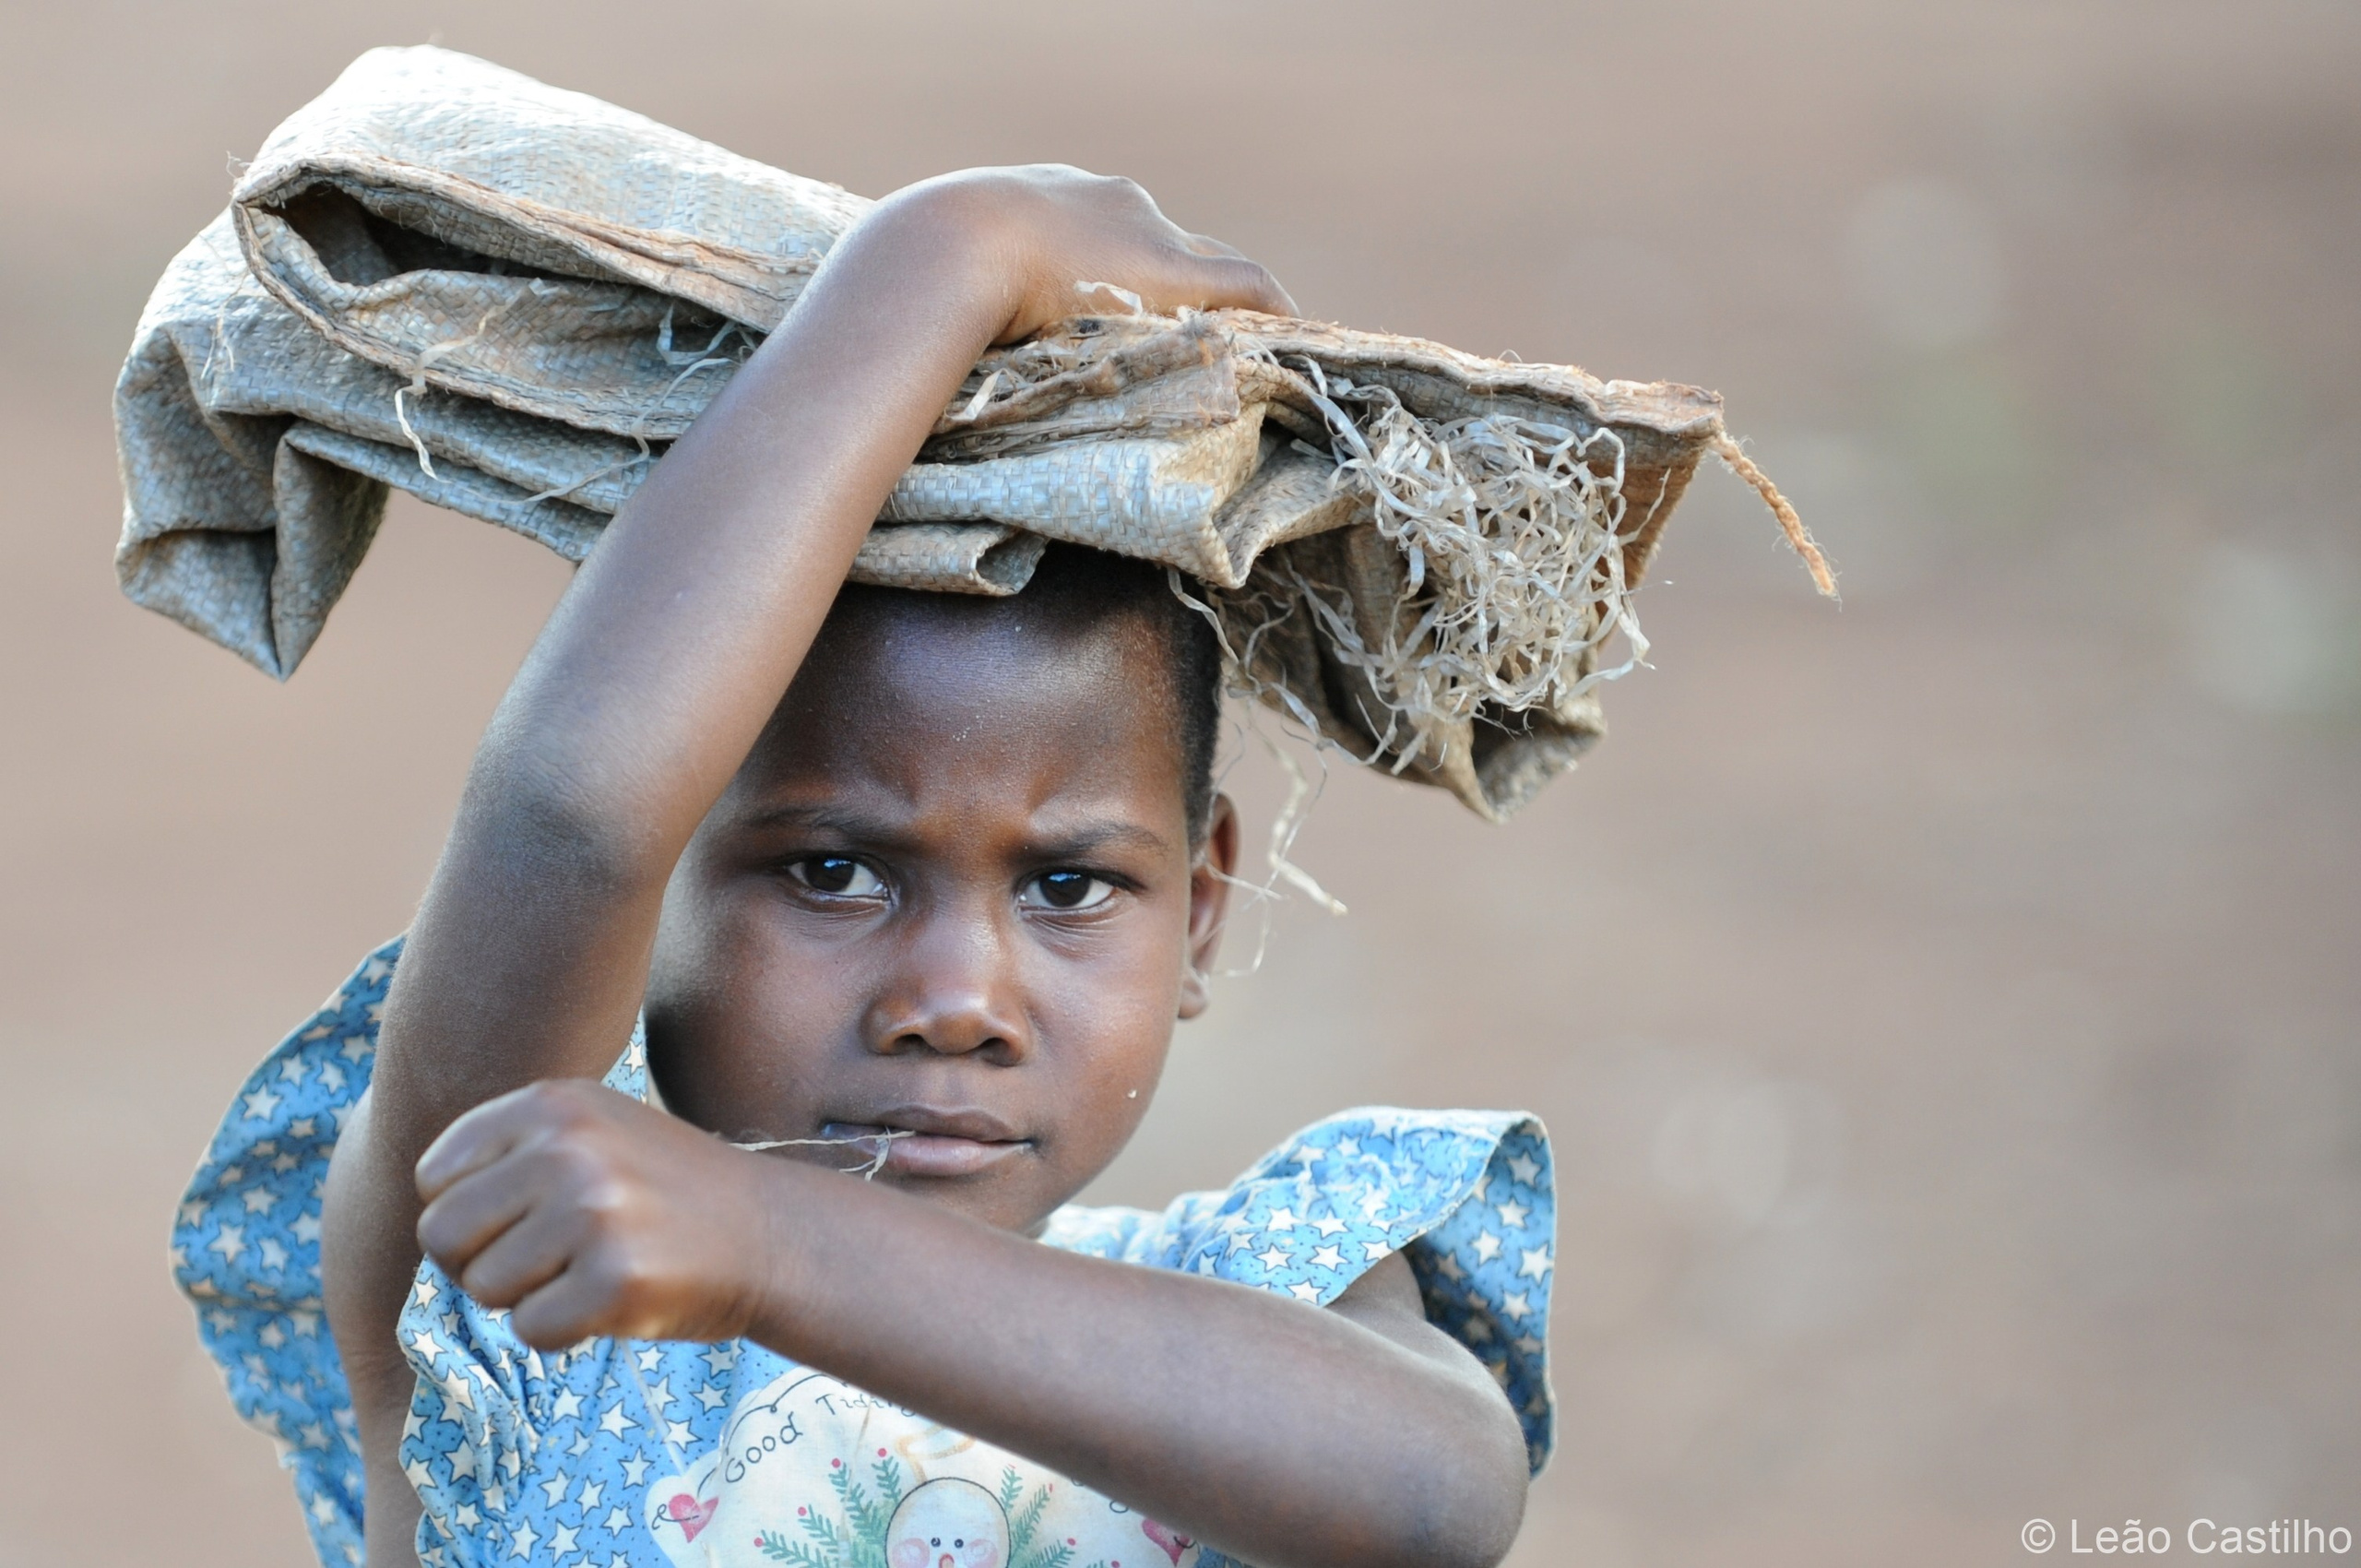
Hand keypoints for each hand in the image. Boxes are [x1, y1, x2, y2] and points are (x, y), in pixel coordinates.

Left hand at [413, 1079, 787, 1347]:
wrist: (771, 1233)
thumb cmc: (664, 1191)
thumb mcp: (591, 1131)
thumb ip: (507, 1151)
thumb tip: (424, 1209)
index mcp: (552, 1102)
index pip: (434, 1178)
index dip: (471, 1213)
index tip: (525, 1218)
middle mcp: (568, 1148)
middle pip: (442, 1236)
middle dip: (483, 1262)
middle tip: (549, 1259)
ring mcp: (594, 1212)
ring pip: (483, 1289)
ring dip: (529, 1297)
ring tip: (590, 1270)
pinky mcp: (617, 1279)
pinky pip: (531, 1331)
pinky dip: (565, 1331)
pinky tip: (616, 1299)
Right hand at [880, 164, 1295, 343]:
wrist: (941, 251)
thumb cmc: (912, 277)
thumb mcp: (921, 283)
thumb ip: (931, 311)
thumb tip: (884, 357)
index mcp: (1044, 201)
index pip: (1102, 234)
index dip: (1116, 278)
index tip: (1117, 317)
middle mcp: (1106, 202)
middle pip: (1164, 242)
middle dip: (1179, 289)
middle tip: (1188, 340)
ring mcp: (1147, 234)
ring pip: (1209, 267)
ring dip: (1226, 311)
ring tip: (1242, 354)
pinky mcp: (1180, 270)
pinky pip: (1248, 285)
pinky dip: (1272, 315)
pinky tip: (1292, 346)